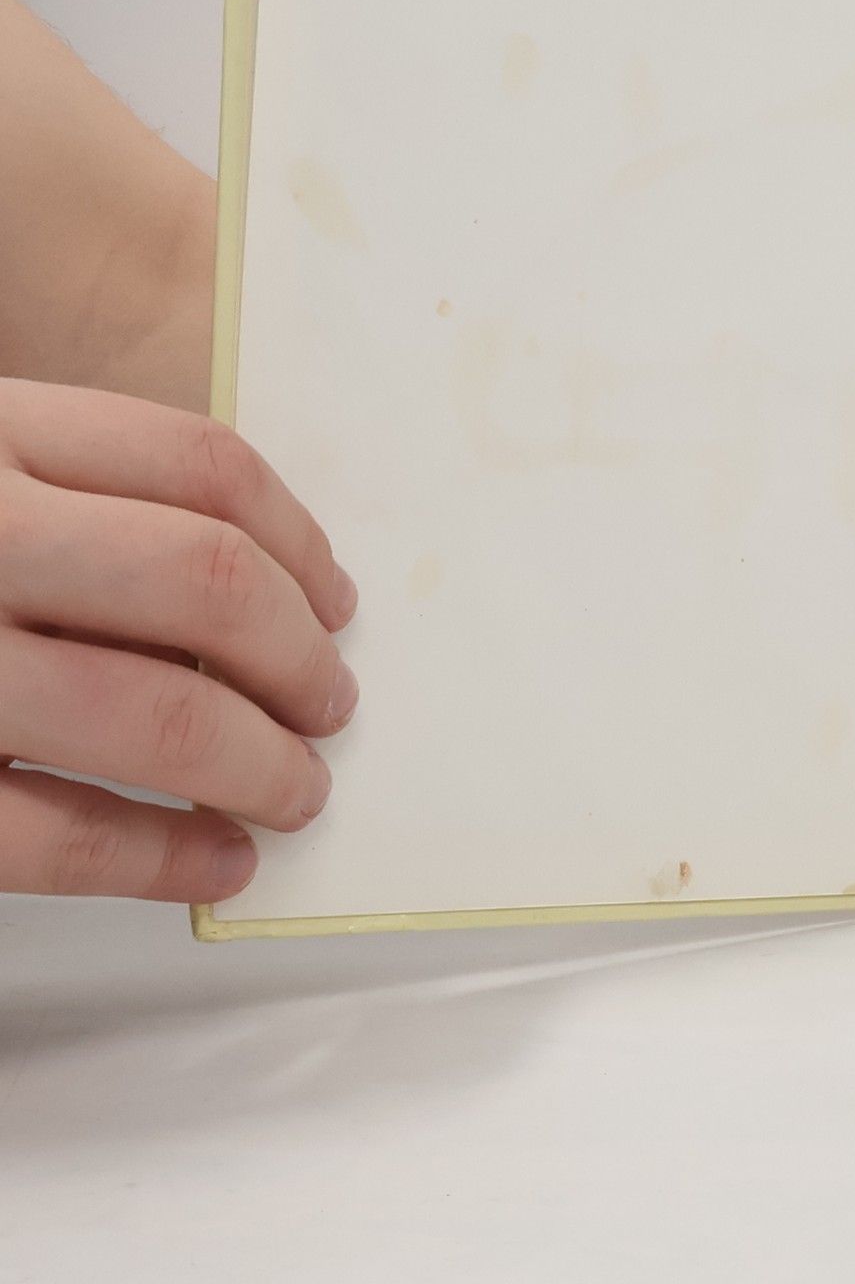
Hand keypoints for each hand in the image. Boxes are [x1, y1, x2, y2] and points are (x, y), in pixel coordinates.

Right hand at [0, 379, 356, 903]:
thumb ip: (69, 490)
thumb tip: (264, 585)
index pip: (199, 465)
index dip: (297, 538)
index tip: (337, 597)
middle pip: (204, 582)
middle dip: (298, 657)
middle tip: (332, 701)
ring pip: (151, 713)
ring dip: (258, 763)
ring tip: (296, 789)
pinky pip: (47, 834)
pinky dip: (157, 854)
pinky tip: (214, 860)